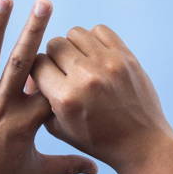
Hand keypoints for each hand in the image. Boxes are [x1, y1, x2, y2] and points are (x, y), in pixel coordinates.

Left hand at [0, 0, 95, 173]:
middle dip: (35, 30)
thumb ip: (67, 166)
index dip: (59, 70)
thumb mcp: (35, 173)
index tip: (66, 53)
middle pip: (23, 62)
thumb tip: (96, 170)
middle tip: (44, 3)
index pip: (50, 87)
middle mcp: (3, 104)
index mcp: (26, 121)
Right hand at [29, 25, 172, 171]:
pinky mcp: (126, 57)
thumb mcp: (59, 128)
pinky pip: (100, 30)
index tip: (45, 79)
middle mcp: (86, 77)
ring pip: (75, 33)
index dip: (37, 71)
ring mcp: (108, 64)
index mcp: (66, 98)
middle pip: (54, 44)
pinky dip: (93, 40)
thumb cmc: (96, 139)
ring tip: (79, 63)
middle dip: (53, 57)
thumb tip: (32, 75)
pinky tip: (96, 57)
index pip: (37, 63)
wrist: (140, 143)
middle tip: (62, 71)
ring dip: (73, 46)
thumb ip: (40, 100)